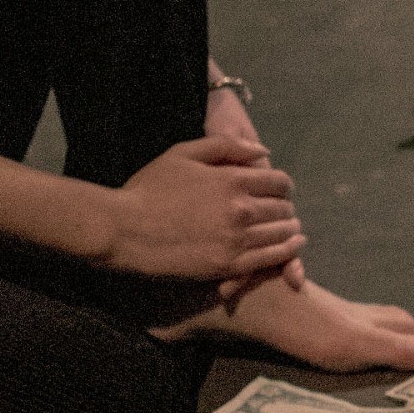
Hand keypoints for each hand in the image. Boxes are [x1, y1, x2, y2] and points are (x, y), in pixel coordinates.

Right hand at [107, 134, 304, 282]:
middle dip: (285, 208)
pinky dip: (286, 253)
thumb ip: (227, 146)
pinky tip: (290, 250)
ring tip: (291, 231)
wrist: (123, 230)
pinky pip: (270, 259)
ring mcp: (236, 240)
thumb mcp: (184, 153)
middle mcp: (241, 209)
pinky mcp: (228, 266)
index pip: (279, 182)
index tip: (277, 191)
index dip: (282, 186)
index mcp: (232, 179)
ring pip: (282, 234)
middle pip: (283, 209)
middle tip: (280, 212)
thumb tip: (264, 151)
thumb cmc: (149, 188)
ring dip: (290, 231)